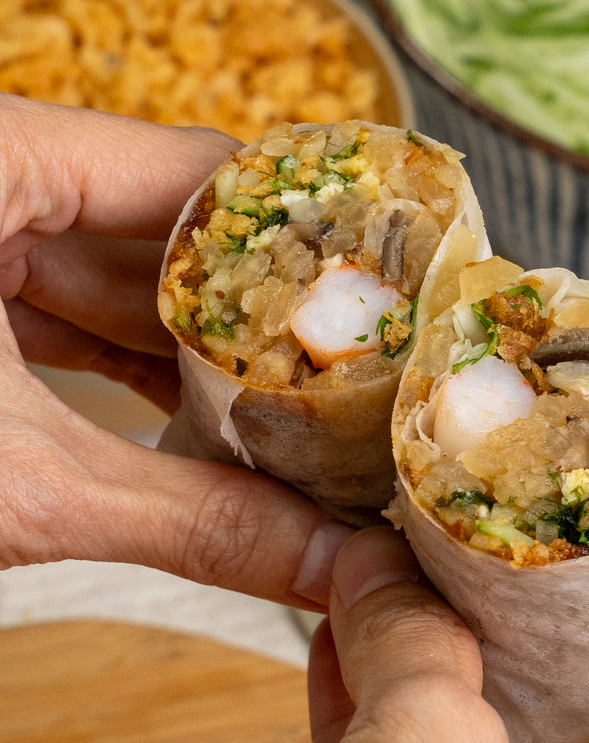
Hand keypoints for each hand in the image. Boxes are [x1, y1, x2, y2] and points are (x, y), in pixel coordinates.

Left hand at [0, 96, 352, 604]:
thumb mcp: (13, 486)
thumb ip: (191, 522)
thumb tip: (335, 573)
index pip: (201, 168)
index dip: (309, 238)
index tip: (397, 295)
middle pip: (162, 221)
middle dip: (257, 313)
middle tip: (362, 373)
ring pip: (106, 269)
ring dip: (190, 348)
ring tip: (296, 409)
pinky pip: (47, 304)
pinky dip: (114, 363)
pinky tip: (192, 419)